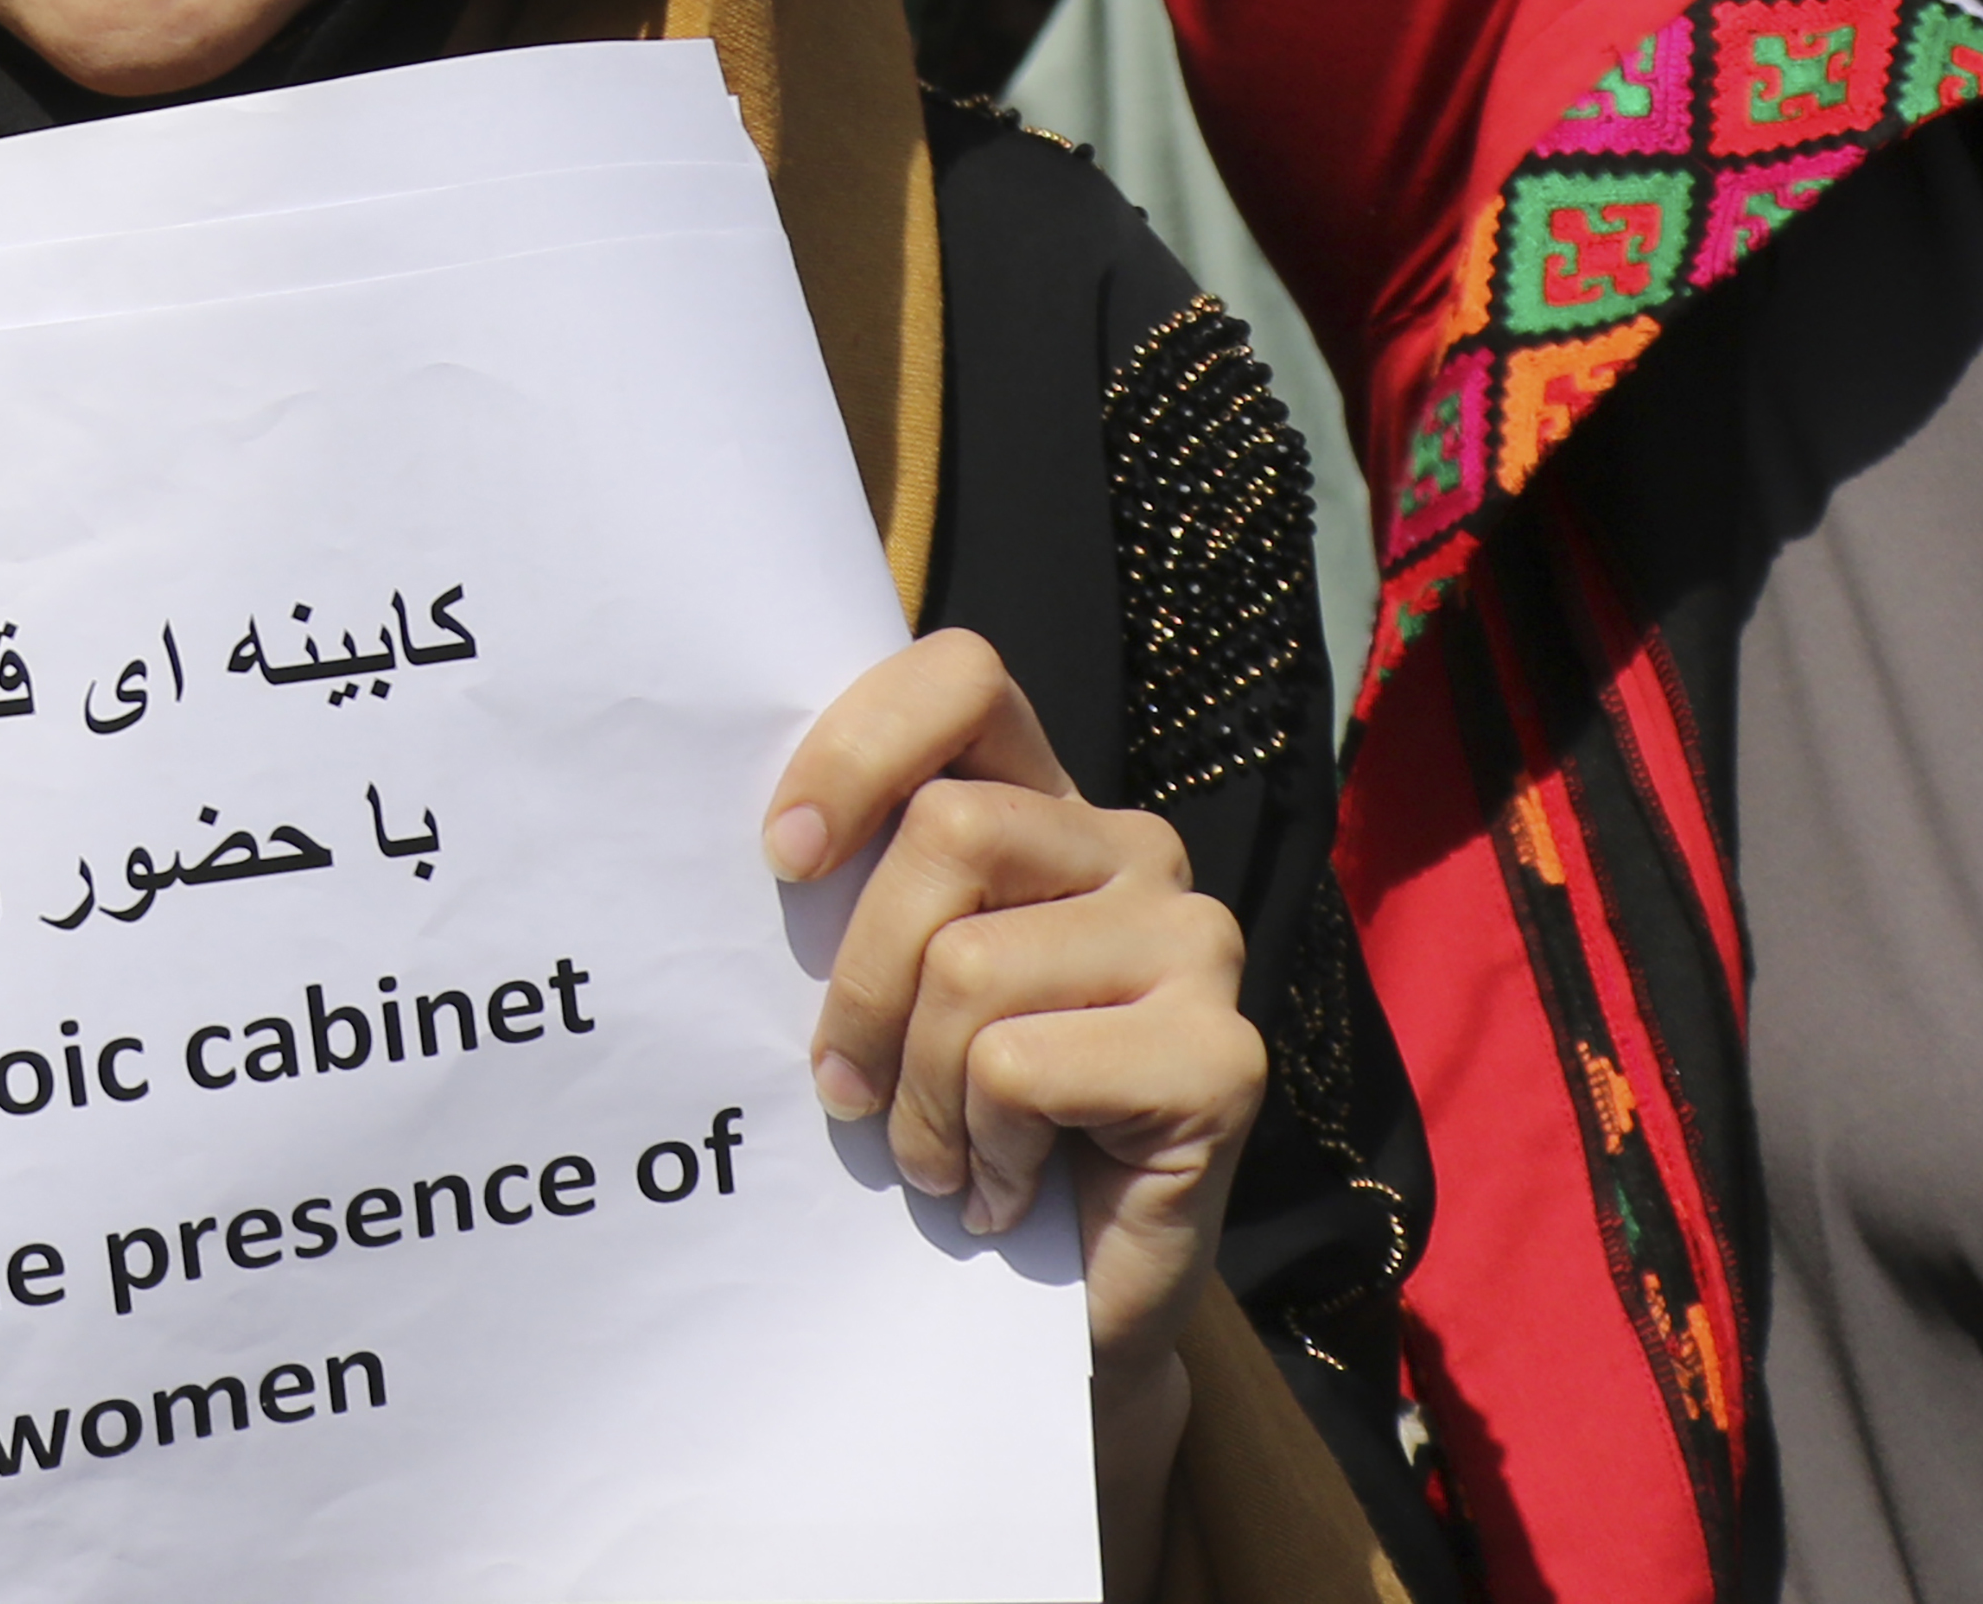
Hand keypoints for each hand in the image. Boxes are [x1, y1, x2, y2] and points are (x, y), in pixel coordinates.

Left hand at [769, 630, 1263, 1572]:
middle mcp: (1132, 848)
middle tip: (843, 1086)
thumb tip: (759, 845)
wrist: (1046, 1305)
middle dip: (858, 979)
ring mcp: (1194, 942)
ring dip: (917, 1093)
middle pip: (947, 829)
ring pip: (971, 965)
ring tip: (935, 1155)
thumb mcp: (884, 985)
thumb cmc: (950, 1124)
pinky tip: (1002, 1191)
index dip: (857, 747)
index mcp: (1044, 804)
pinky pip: (1022, 1067)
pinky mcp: (1222, 1055)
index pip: (961, 676)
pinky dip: (980, 1148)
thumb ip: (851, 894)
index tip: (784, 859)